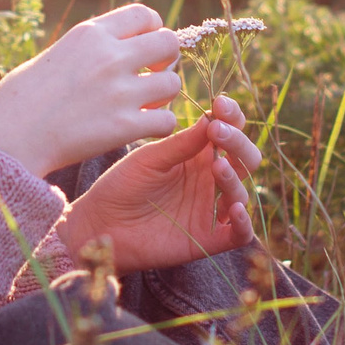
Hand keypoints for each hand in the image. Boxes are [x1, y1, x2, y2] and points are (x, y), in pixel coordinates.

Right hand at [0, 3, 182, 176]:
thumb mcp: (56, 54)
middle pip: (168, 43)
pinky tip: (144, 129)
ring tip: (145, 106)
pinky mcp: (123, 126)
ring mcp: (119, 92)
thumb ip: (91, 47)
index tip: (145, 47)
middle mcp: (109, 57)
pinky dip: (160, 126)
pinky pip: (167, 121)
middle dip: (165, 59)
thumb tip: (117, 46)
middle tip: (151, 76)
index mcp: (90, 34)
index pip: (145, 14)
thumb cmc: (20, 100)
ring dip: (163, 96)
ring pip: (172, 83)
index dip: (153, 30)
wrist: (7, 137)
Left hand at [55, 95, 264, 273]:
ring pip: (241, 192)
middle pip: (245, 159)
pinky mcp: (208, 240)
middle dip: (238, 142)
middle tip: (218, 132)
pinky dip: (244, 222)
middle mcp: (210, 180)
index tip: (220, 104)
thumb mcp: (150, 158)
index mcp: (197, 155)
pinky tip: (234, 208)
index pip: (229, 131)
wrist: (100, 225)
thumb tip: (214, 117)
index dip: (231, 116)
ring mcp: (210, 210)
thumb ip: (182, 143)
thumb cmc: (122, 185)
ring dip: (234, 177)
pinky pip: (239, 234)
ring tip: (216, 166)